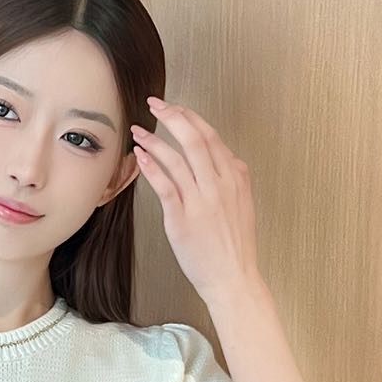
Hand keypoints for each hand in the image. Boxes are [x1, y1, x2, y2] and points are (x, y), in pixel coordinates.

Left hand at [130, 96, 260, 309]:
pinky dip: (152, 167)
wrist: (233, 277)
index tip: (174, 107)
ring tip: (138, 131)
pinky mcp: (183, 219)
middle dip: (171, 116)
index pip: (211, 136)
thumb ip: (234, 178)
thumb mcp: (243, 204)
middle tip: (154, 104)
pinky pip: (165, 186)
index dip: (190, 117)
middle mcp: (219, 185)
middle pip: (194, 139)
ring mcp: (201, 202)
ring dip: (154, 140)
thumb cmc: (234, 245)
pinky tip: (141, 156)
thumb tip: (226, 158)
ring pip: (177, 159)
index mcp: (235, 178)